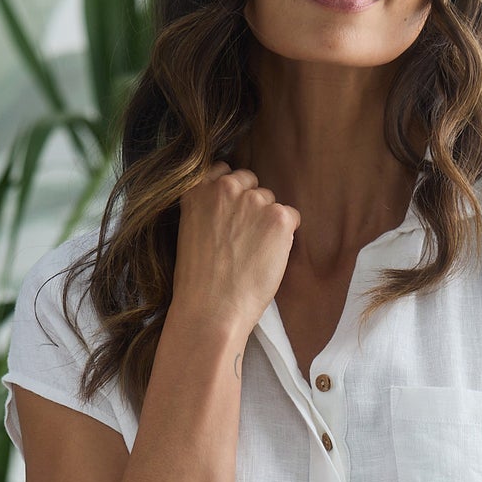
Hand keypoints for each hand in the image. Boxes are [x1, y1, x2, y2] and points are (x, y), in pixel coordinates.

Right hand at [171, 161, 299, 338]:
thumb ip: (208, 208)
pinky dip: (285, 237)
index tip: (229, 216)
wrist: (211, 310)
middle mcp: (225, 186)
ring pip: (271, 203)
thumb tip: (233, 208)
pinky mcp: (278, 217)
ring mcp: (253, 200)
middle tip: (242, 242)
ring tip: (252, 256)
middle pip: (252, 184)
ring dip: (268, 223)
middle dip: (251, 207)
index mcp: (197, 188)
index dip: (231, 195)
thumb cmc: (198, 283)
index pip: (224, 171)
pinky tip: (267, 259)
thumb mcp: (189, 232)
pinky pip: (291, 217)